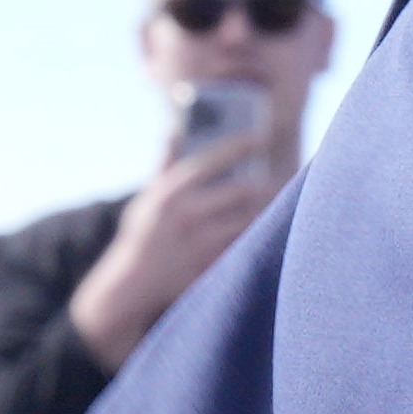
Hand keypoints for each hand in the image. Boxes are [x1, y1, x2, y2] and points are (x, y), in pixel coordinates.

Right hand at [62, 118, 293, 370]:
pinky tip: (265, 229)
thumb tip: (175, 130)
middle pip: (241, 190)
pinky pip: (244, 246)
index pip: (213, 159)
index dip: (240, 144)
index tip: (259, 137)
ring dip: (265, 209)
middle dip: (263, 181)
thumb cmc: (143, 233)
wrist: (133, 283)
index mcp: (170, 191)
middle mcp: (186, 214)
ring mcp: (200, 243)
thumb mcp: (147, 196)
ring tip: (280, 200)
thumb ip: (164, 165)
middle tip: (278, 175)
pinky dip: (256, 236)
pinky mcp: (210, 266)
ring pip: (248, 220)